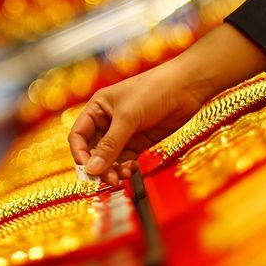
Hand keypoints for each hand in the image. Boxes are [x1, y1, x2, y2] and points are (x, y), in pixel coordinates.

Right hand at [68, 24, 265, 182]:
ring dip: (113, 169)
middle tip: (108, 178)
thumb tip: (92, 169)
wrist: (187, 86)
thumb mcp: (128, 117)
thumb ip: (110, 145)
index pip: (78, 135)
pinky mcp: (139, 140)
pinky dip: (126, 167)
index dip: (80, 153)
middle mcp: (107, 120)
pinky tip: (132, 170)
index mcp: (97, 108)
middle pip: (93, 149)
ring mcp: (124, 131)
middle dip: (98, 165)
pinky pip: (125, 159)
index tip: (87, 170)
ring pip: (110, 157)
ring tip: (122, 177)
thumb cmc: (154, 90)